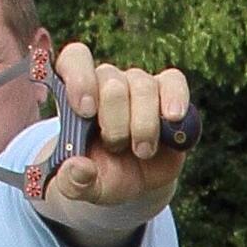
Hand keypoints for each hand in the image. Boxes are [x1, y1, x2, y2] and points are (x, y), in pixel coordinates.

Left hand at [38, 43, 194, 208]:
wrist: (136, 183)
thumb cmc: (103, 175)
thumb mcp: (81, 186)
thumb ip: (71, 181)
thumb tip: (78, 167)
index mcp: (80, 95)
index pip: (75, 60)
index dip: (80, 79)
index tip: (85, 111)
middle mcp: (108, 84)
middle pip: (111, 80)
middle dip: (115, 121)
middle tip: (116, 147)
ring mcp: (139, 87)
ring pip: (142, 85)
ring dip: (143, 123)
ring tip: (143, 151)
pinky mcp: (169, 95)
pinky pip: (174, 81)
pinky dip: (175, 98)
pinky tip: (173, 118)